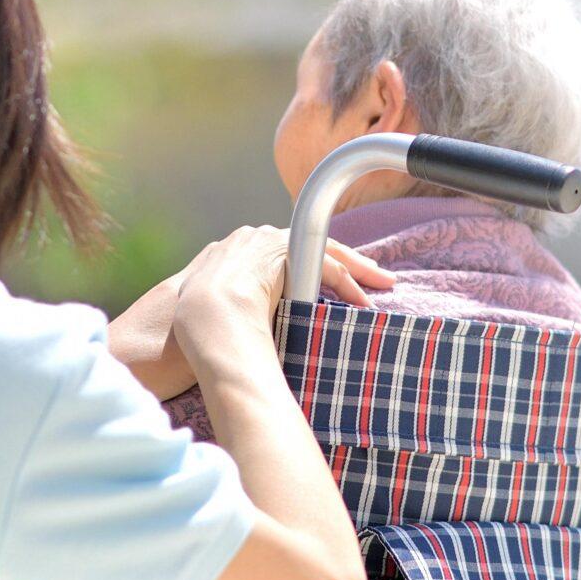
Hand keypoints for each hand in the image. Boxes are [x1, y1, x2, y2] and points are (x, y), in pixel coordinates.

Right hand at [170, 228, 392, 369]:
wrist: (203, 314)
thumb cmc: (200, 325)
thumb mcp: (214, 315)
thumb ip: (232, 316)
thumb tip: (244, 341)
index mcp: (234, 253)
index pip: (281, 256)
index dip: (305, 268)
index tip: (322, 283)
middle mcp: (253, 238)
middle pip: (308, 246)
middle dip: (341, 262)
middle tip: (368, 276)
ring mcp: (270, 239)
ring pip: (324, 251)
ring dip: (355, 270)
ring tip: (380, 284)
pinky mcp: (289, 249)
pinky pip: (328, 266)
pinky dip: (350, 283)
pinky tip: (365, 300)